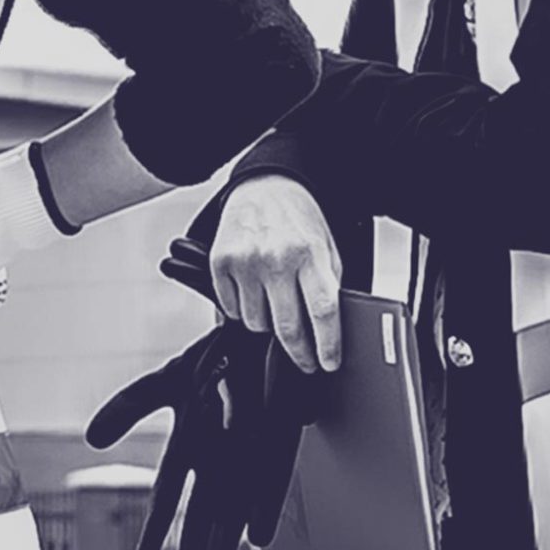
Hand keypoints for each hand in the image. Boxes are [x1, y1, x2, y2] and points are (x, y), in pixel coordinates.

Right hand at [85, 320, 318, 549]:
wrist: (260, 329)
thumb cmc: (216, 355)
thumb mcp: (166, 381)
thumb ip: (130, 407)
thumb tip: (91, 440)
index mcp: (192, 442)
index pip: (169, 491)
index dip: (158, 526)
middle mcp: (221, 452)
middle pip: (204, 507)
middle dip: (194, 545)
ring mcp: (251, 446)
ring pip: (234, 500)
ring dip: (225, 536)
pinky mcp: (282, 433)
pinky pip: (271, 476)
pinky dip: (263, 505)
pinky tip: (260, 534)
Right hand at [208, 175, 343, 374]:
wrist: (264, 186)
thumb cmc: (298, 221)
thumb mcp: (326, 247)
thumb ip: (328, 285)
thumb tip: (330, 331)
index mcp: (310, 253)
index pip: (322, 310)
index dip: (327, 344)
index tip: (328, 363)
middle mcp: (276, 258)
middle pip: (287, 327)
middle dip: (300, 352)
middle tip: (306, 360)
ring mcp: (245, 261)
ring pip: (257, 325)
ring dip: (268, 325)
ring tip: (275, 303)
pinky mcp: (220, 263)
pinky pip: (232, 311)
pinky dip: (243, 311)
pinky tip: (253, 292)